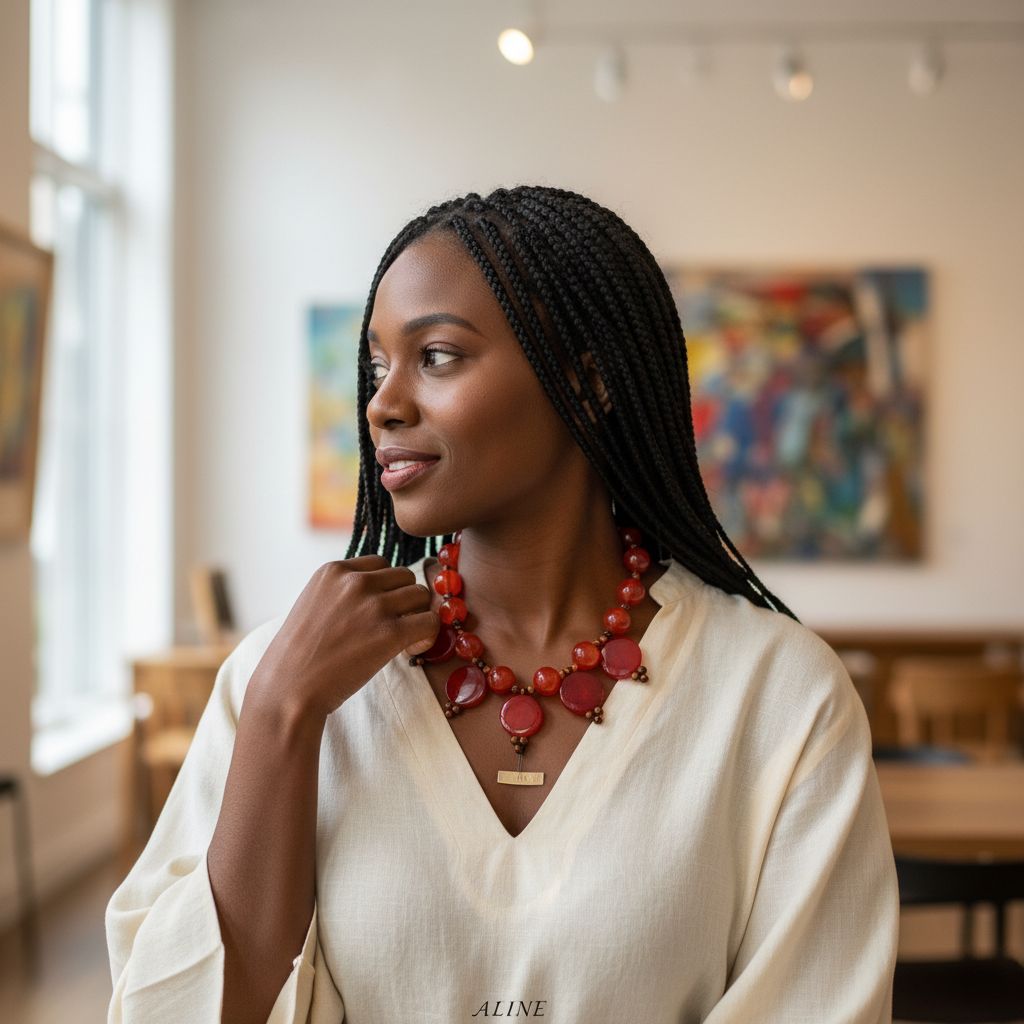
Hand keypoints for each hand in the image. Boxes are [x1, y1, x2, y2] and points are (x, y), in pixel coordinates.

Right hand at [246, 555, 438, 720]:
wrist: (288, 689)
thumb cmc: (300, 655)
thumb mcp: (314, 603)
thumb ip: (343, 591)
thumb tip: (383, 592)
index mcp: (334, 570)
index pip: (381, 564)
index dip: (385, 588)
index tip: (377, 611)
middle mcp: (355, 581)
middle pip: (405, 577)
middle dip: (403, 600)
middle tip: (393, 625)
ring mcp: (373, 605)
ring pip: (421, 595)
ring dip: (417, 615)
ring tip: (403, 638)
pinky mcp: (389, 633)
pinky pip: (430, 621)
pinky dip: (428, 635)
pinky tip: (412, 648)